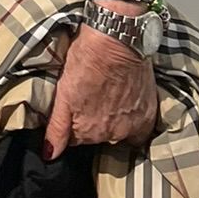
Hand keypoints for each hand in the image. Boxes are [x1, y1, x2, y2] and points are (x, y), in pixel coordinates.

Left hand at [43, 3, 159, 158]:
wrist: (117, 42)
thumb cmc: (85, 61)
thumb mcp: (63, 93)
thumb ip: (57, 128)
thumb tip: (50, 155)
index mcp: (86, 131)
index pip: (75, 140)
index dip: (74, 123)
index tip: (76, 106)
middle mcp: (109, 136)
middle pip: (96, 136)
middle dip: (92, 121)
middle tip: (92, 97)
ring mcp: (130, 128)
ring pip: (116, 133)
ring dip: (112, 120)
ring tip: (108, 97)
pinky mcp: (147, 116)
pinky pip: (139, 131)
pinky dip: (133, 123)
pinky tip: (127, 107)